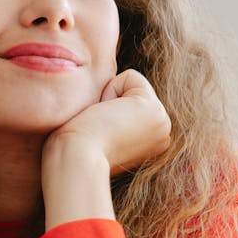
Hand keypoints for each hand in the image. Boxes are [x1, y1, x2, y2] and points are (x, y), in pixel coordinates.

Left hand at [45, 68, 170, 174]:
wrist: (76, 161)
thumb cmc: (73, 152)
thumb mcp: (98, 136)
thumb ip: (110, 120)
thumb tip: (103, 105)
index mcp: (149, 143)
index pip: (128, 103)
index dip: (105, 109)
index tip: (97, 134)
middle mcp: (161, 135)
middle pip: (132, 92)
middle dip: (110, 102)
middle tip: (99, 130)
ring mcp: (163, 124)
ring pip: (131, 84)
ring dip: (108, 99)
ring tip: (101, 126)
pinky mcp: (156, 111)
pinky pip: (130, 76)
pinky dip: (110, 89)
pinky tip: (104, 117)